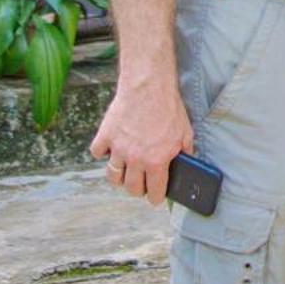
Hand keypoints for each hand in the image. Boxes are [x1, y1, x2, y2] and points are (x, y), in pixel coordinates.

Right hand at [90, 76, 192, 206]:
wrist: (148, 85)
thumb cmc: (168, 107)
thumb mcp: (185, 131)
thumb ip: (185, 151)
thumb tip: (187, 161)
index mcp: (157, 161)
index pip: (155, 191)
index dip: (156, 198)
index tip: (155, 198)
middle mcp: (136, 159)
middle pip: (131, 188)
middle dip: (138, 190)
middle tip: (141, 185)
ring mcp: (118, 148)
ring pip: (113, 176)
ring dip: (119, 177)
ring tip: (125, 172)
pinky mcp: (105, 136)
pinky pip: (98, 153)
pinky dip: (102, 153)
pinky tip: (111, 148)